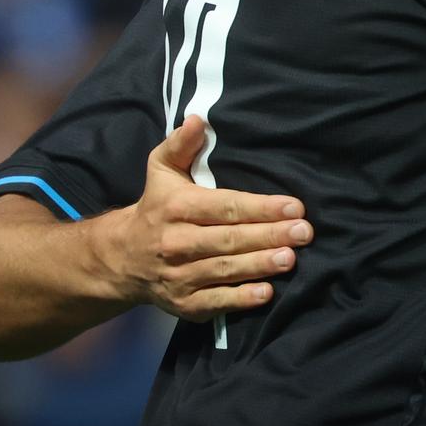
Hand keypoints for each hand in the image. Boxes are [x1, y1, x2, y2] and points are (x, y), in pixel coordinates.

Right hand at [97, 116, 311, 320]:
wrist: (122, 258)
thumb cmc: (155, 207)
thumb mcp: (160, 169)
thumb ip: (181, 144)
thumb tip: (198, 120)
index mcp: (176, 207)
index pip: (224, 207)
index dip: (260, 207)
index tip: (293, 206)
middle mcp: (176, 243)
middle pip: (229, 239)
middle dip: (269, 235)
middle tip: (303, 232)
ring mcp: (179, 276)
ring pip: (225, 270)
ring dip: (260, 265)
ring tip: (291, 258)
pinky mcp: (184, 304)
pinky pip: (215, 302)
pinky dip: (240, 300)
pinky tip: (267, 292)